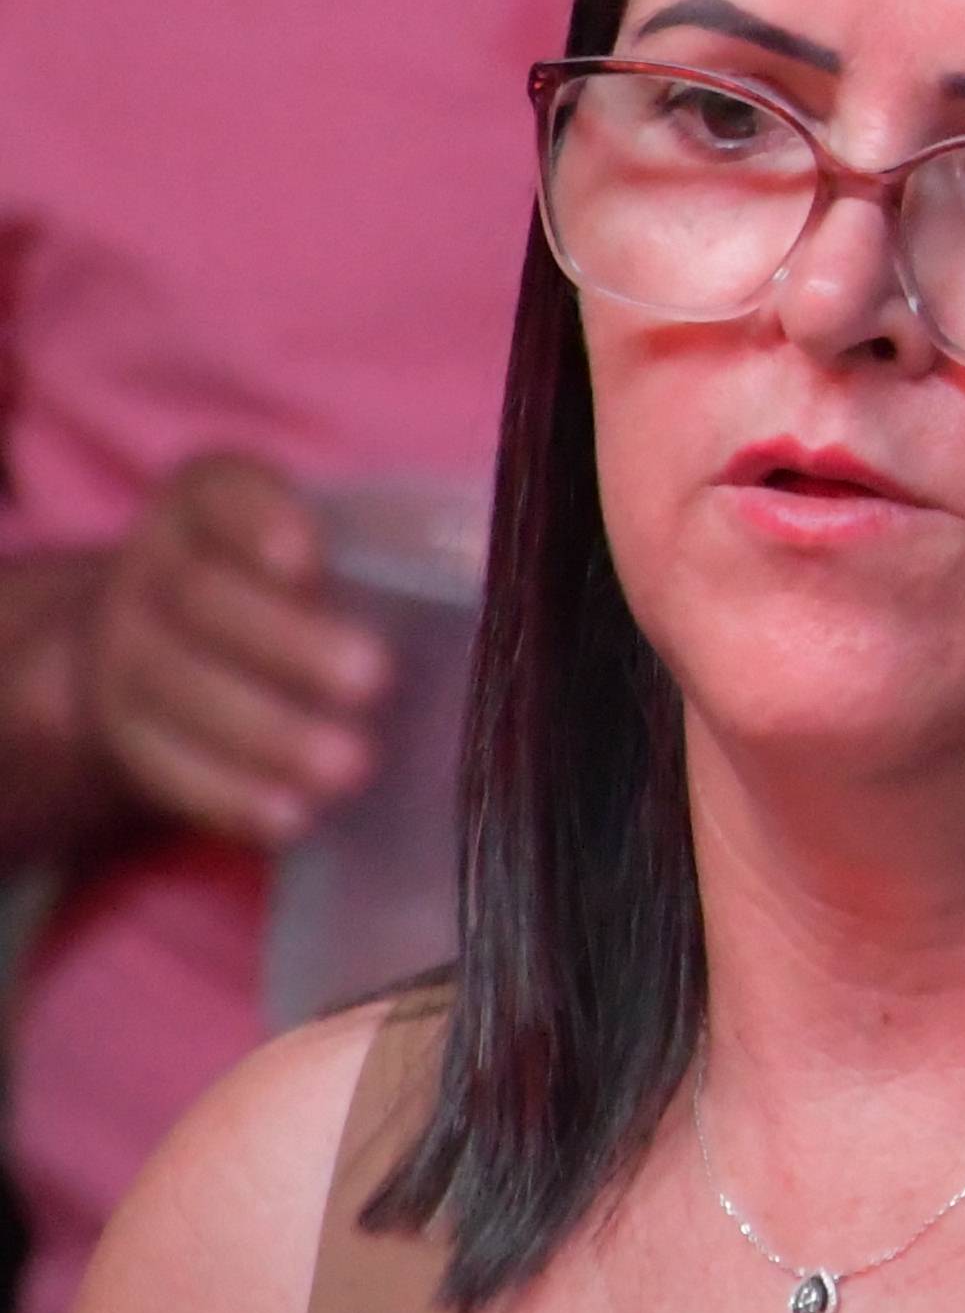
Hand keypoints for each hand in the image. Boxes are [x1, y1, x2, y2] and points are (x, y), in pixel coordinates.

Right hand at [83, 456, 392, 849]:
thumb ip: (392, 546)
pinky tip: (292, 817)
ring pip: (181, 690)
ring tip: (351, 766)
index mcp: (205, 504)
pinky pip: (167, 768)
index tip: (309, 557)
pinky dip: (230, 797)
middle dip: (288, 642)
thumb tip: (491, 563)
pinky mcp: (126, 738)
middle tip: (375, 678)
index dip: (258, 520)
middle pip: (203, 601)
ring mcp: (125, 656)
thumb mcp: (317, 546)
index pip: (219, 495)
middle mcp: (152, 571)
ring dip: (269, 733)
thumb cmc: (285, 591)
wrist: (158, 651)